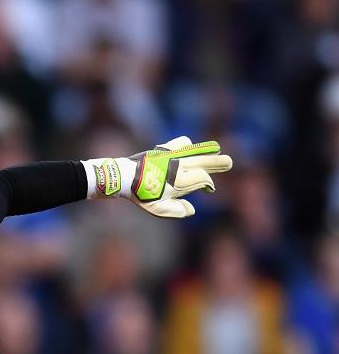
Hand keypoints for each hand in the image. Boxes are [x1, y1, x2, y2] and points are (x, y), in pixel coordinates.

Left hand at [91, 136, 233, 217]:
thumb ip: (175, 211)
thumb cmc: (141, 194)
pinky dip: (190, 146)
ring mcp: (173, 155)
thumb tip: (191, 211)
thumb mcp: (156, 208)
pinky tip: (192, 150)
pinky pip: (183, 143)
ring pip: (196, 151)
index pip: (203, 178)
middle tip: (228, 162)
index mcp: (179, 180)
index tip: (209, 189)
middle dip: (218, 163)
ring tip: (217, 150)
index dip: (208, 183)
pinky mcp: (165, 149)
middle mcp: (179, 166)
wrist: (125, 176)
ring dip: (208, 151)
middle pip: (205, 161)